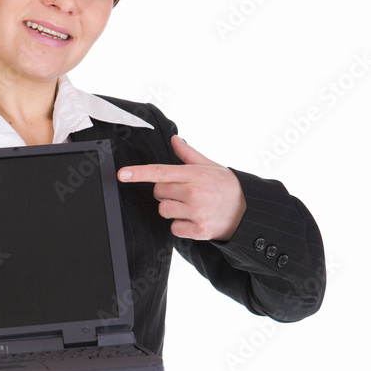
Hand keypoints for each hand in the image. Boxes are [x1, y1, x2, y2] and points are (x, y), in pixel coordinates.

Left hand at [117, 135, 246, 240]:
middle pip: (158, 192)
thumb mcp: (211, 166)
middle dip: (166, 193)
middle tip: (184, 193)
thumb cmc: (226, 187)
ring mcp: (196, 212)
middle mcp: (194, 192)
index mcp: (195, 174)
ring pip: (163, 211)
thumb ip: (189, 155)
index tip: (122, 174)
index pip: (161, 172)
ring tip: (190, 207)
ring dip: (172, 210)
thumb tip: (175, 140)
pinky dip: (181, 226)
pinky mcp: (198, 230)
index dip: (139, 173)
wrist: (248, 212)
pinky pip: (174, 228)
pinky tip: (194, 220)